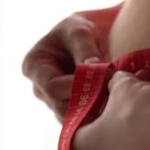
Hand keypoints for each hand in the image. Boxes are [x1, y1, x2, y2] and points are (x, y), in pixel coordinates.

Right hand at [22, 5, 119, 121]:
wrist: (90, 36)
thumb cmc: (80, 29)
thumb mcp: (81, 32)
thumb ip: (85, 50)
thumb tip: (94, 69)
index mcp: (34, 66)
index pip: (53, 88)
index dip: (78, 87)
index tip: (104, 79)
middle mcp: (39, 88)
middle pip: (62, 107)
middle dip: (89, 100)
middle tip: (114, 91)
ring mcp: (53, 101)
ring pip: (73, 118)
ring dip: (95, 109)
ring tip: (115, 95)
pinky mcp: (68, 109)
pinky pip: (82, 120)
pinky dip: (98, 113)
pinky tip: (114, 103)